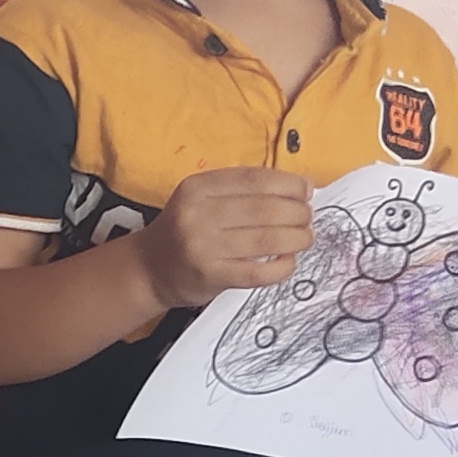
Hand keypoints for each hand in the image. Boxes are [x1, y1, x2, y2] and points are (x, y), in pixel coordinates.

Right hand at [135, 169, 314, 307]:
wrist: (150, 268)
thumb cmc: (186, 230)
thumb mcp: (203, 198)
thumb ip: (244, 190)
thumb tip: (303, 187)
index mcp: (197, 187)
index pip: (254, 179)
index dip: (288, 184)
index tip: (306, 190)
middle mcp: (197, 214)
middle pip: (264, 208)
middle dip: (297, 212)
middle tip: (307, 217)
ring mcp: (203, 247)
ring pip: (266, 239)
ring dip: (296, 238)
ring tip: (304, 238)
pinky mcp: (212, 276)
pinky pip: (258, 272)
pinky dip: (282, 267)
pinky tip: (288, 261)